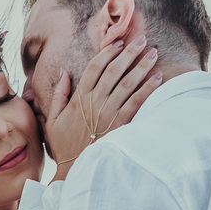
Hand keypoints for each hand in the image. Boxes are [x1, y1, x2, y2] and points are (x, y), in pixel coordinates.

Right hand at [42, 35, 161, 179]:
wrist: (73, 170)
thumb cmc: (63, 146)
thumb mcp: (51, 119)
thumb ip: (58, 94)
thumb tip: (63, 71)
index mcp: (78, 98)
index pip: (94, 68)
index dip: (107, 53)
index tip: (118, 43)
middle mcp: (94, 102)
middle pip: (114, 71)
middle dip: (129, 53)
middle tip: (141, 39)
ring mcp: (108, 113)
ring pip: (128, 83)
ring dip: (142, 66)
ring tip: (154, 52)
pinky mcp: (120, 125)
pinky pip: (137, 102)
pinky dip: (148, 88)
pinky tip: (158, 77)